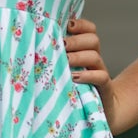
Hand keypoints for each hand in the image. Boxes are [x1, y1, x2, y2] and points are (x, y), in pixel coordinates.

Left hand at [64, 13, 120, 132]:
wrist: (99, 112)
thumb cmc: (73, 89)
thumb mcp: (64, 70)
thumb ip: (56, 56)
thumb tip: (32, 41)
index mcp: (86, 50)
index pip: (90, 29)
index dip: (80, 24)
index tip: (67, 25)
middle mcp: (94, 59)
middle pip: (93, 40)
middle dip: (76, 40)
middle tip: (61, 44)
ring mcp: (100, 73)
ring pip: (95, 56)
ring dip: (79, 56)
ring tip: (65, 61)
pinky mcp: (104, 89)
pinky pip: (101, 77)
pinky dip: (89, 75)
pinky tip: (75, 77)